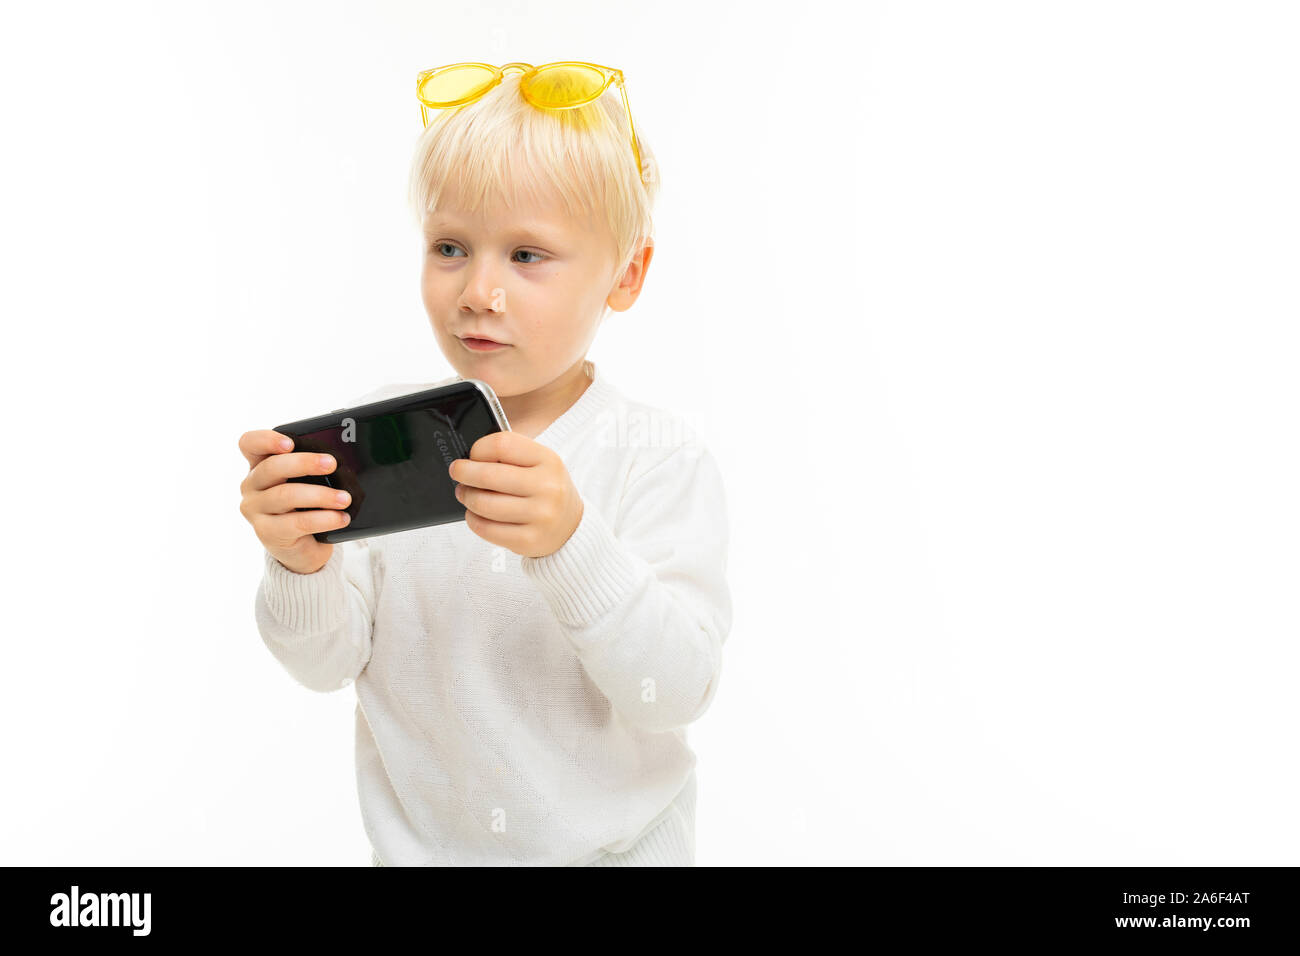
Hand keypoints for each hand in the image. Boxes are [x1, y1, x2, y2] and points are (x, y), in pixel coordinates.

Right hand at [238, 430, 352, 573]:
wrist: (302, 548)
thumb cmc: (304, 508)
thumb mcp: (305, 483)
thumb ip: (311, 469)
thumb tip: (340, 459)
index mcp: (259, 466)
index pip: (249, 444)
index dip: (266, 439)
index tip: (290, 442)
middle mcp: (252, 486)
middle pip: (272, 467)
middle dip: (305, 463)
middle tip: (332, 463)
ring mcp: (256, 511)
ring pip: (286, 495)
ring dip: (321, 495)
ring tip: (345, 498)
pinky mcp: (267, 533)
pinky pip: (297, 523)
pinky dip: (323, 519)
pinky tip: (340, 518)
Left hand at [449, 431, 583, 557]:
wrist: (571, 526)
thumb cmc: (546, 489)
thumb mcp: (539, 463)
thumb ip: (509, 456)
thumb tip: (469, 457)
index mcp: (548, 460)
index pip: (502, 445)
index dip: (479, 449)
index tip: (472, 455)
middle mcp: (548, 487)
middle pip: (488, 475)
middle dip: (464, 473)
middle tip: (457, 473)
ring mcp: (540, 516)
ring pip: (484, 504)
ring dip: (466, 497)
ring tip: (465, 494)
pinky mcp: (529, 540)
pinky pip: (486, 529)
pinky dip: (473, 520)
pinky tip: (475, 514)